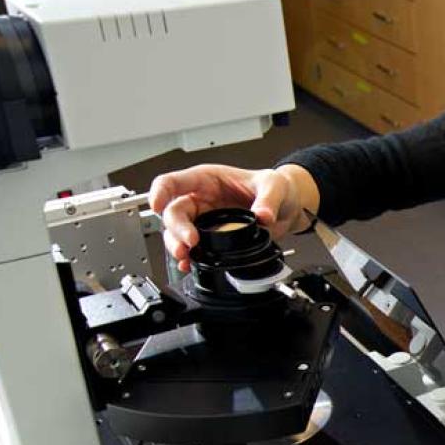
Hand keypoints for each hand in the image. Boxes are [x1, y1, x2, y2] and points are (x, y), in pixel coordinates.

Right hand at [150, 163, 316, 271]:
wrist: (288, 206)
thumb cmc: (276, 187)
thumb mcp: (274, 186)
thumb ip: (267, 199)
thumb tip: (262, 215)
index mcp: (207, 180)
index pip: (173, 181)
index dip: (160, 192)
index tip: (157, 205)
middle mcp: (201, 199)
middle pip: (173, 212)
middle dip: (176, 229)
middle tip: (190, 242)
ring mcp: (204, 220)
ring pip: (177, 233)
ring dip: (177, 246)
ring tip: (186, 257)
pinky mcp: (213, 238)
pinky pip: (192, 248)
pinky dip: (189, 258)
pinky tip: (189, 264)